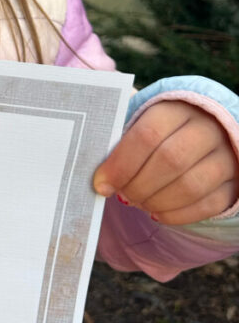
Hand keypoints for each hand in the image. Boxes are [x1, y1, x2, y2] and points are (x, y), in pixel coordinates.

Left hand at [93, 101, 238, 224]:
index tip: (102, 183)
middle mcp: (207, 128)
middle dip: (138, 185)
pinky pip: (208, 205)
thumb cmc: (159, 129)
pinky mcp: (235, 182)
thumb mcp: (141, 120)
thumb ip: (120, 138)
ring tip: (137, 203)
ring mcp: (226, 155)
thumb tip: (98, 172)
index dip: (121, 164)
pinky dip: (177, 215)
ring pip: (191, 186)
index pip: (147, 135)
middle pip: (170, 161)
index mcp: (176, 108)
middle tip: (121, 196)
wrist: (205, 130)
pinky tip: (156, 212)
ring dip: (156, 201)